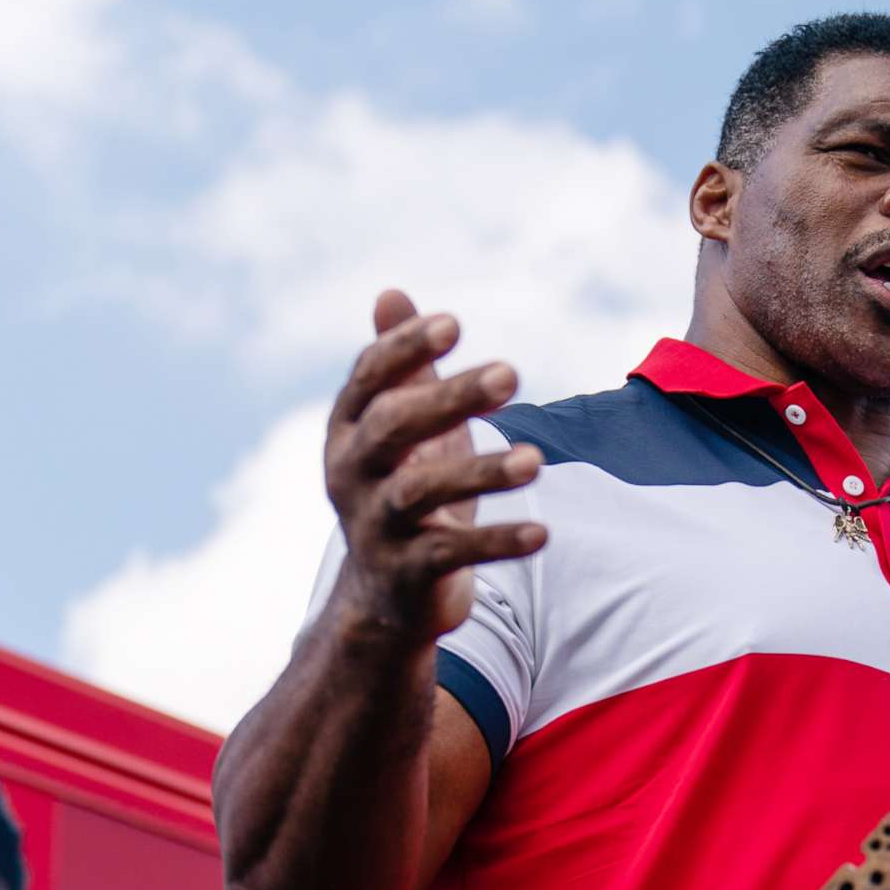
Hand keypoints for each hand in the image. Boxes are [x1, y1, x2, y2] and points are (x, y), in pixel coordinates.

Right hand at [325, 289, 547, 639]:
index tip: (454, 323)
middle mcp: (350, 475)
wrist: (383, 598)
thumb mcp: (399, 430)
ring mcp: (375, 527)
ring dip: (481, 472)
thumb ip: (401, 368)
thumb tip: (391, 292)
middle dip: (449, 398)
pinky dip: (497, 542)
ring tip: (536, 459)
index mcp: (348, 431)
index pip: (369, 379)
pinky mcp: (406, 574)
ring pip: (421, 492)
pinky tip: (542, 533)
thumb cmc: (400, 493)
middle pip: (393, 427)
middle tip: (511, 372)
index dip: (405, 349)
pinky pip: (452, 554)